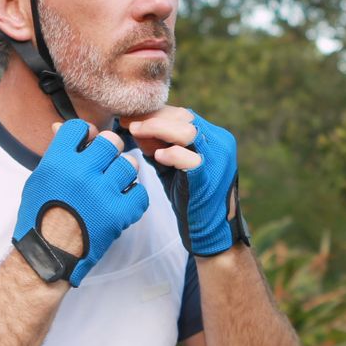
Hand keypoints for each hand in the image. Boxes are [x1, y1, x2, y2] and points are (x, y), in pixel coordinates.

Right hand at [13, 119, 147, 285]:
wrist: (47, 256)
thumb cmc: (40, 216)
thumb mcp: (40, 180)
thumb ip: (56, 153)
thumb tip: (61, 126)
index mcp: (57, 162)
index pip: (79, 127)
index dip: (84, 134)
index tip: (86, 146)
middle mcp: (81, 173)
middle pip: (110, 141)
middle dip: (109, 150)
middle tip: (104, 164)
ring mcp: (102, 193)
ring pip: (129, 164)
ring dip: (123, 172)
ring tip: (112, 185)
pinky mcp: (118, 214)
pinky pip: (140, 193)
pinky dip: (133, 197)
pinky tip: (121, 201)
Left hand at [123, 107, 249, 255]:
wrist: (211, 231)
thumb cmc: (190, 198)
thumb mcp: (172, 166)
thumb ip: (158, 147)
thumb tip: (135, 127)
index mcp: (212, 137)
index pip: (182, 115)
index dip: (155, 114)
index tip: (129, 117)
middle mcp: (218, 143)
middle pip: (185, 117)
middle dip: (153, 118)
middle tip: (127, 123)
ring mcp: (217, 159)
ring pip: (189, 131)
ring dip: (158, 129)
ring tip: (136, 132)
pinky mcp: (210, 178)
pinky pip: (192, 160)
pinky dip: (173, 154)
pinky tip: (157, 156)